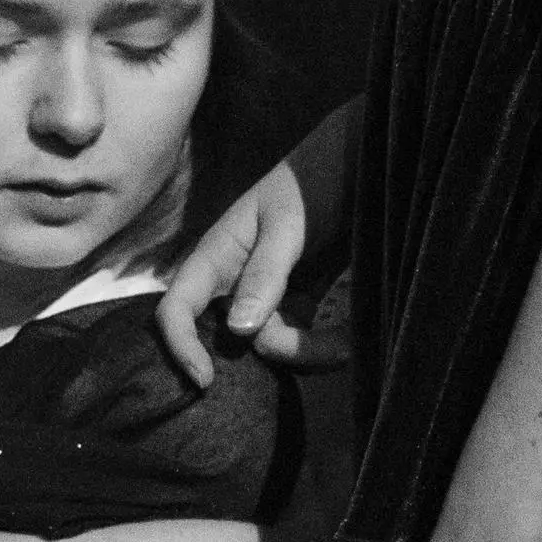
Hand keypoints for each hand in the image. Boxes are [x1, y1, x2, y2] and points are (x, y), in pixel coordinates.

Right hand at [157, 161, 339, 386]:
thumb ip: (265, 273)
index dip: (181, 345)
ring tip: (349, 343)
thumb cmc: (314, 179)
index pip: (178, 308)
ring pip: (273, 343)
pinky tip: (353, 338)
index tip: (206, 380)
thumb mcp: (288, 223)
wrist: (364, 162)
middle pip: (234, 338)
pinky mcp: (301, 298)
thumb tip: (240, 331)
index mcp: (218, 256)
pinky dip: (325, 344)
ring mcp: (269, 292)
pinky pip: (302, 336)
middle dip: (278, 351)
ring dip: (308, 351)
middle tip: (330, 349)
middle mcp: (237, 280)